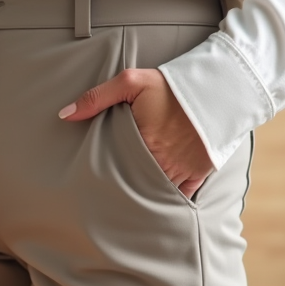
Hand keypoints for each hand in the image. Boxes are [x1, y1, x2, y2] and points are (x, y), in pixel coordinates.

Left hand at [58, 68, 213, 197]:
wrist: (220, 87)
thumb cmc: (171, 85)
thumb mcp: (132, 82)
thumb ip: (96, 97)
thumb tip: (64, 115)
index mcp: (142, 142)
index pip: (115, 167)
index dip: (104, 174)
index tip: (92, 180)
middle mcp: (162, 161)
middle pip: (135, 183)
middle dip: (122, 188)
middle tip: (105, 197)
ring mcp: (182, 169)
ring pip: (156, 192)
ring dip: (144, 195)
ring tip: (126, 203)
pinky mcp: (200, 172)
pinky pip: (182, 195)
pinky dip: (169, 198)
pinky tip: (155, 202)